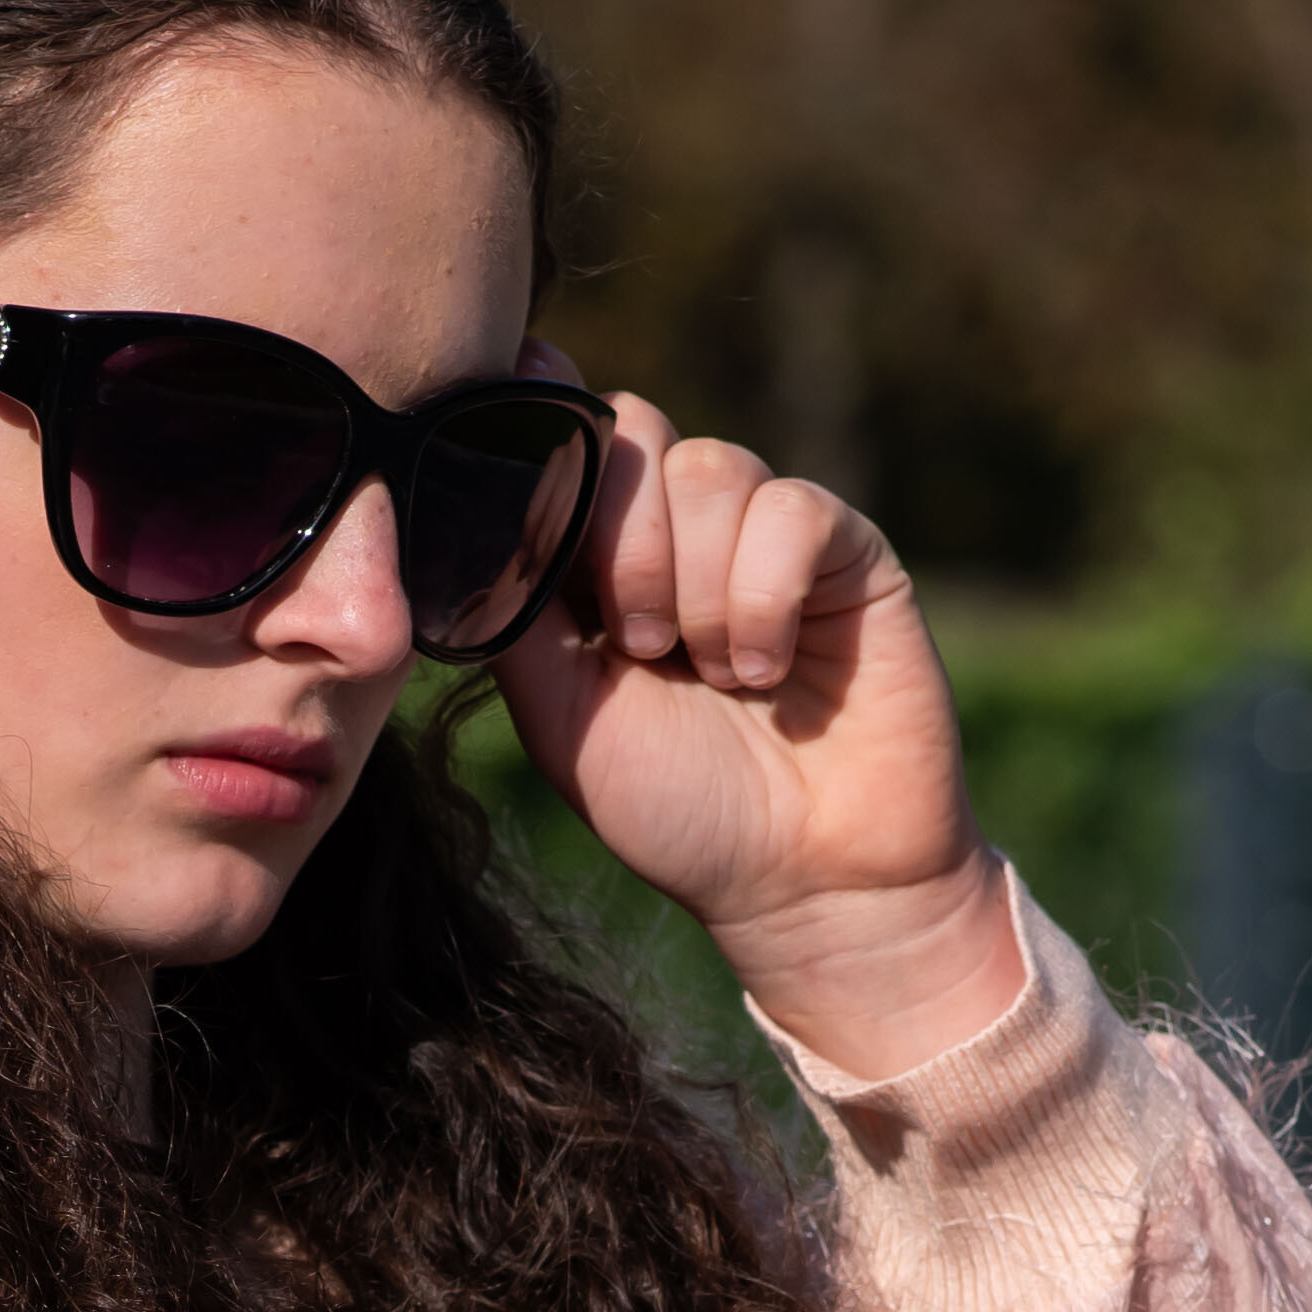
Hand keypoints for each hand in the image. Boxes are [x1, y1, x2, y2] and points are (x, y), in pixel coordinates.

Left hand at [491, 343, 1023, 1079]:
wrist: (801, 881)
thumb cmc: (677, 808)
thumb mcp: (559, 715)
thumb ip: (514, 608)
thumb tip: (466, 508)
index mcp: (602, 559)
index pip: (567, 443)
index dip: (549, 459)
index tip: (545, 527)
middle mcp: (683, 528)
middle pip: (633, 430)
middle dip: (621, 541)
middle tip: (640, 646)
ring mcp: (766, 531)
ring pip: (710, 468)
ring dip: (696, 587)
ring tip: (714, 677)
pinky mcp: (845, 548)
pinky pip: (790, 510)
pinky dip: (763, 598)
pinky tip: (765, 671)